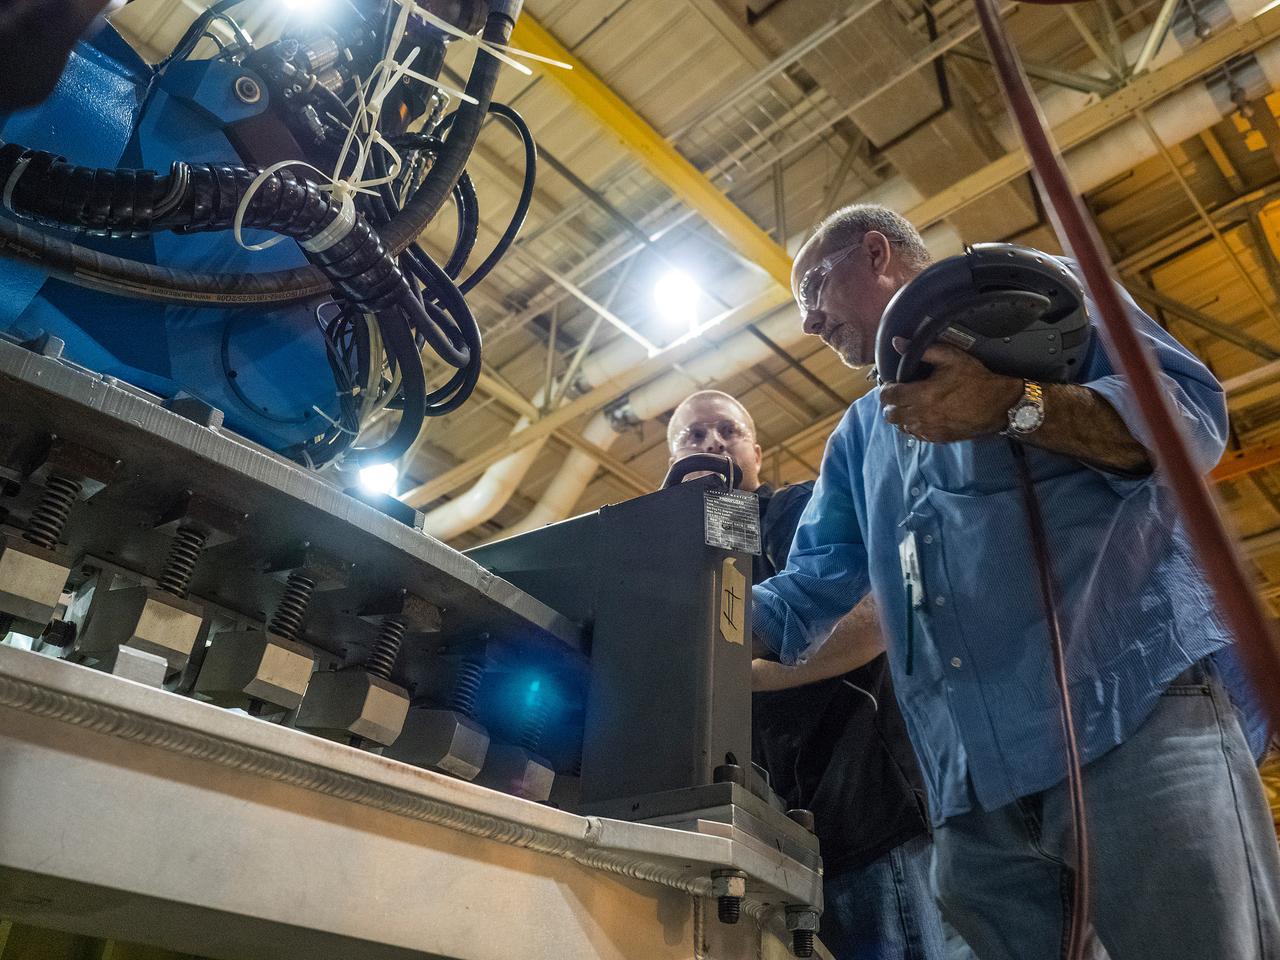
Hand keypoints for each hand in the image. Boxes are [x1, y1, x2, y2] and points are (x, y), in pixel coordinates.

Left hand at [879, 338, 1022, 442]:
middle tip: (899, 395)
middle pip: (890, 415)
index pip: (888, 396)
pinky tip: (923, 416)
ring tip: (910, 405)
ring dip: (902, 416)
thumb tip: (898, 343)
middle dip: (890, 404)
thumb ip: (923, 351)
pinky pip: (916, 435)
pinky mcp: (938, 439)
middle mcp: (922, 415)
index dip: (886, 388)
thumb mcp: (951, 357)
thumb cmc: (976, 379)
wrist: (999, 404)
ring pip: (901, 427)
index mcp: (922, 395)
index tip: (892, 383)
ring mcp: (929, 429)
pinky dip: (915, 426)